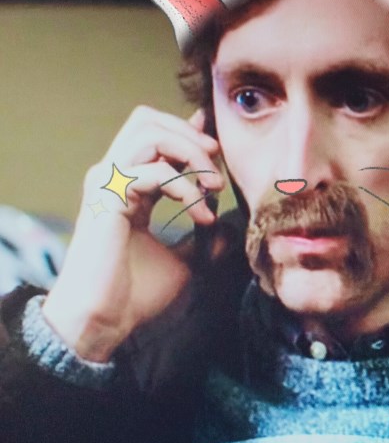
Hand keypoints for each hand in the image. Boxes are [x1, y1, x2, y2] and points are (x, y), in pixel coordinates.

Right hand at [42, 106, 224, 361]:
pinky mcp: (107, 198)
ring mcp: (107, 184)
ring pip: (149, 133)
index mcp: (129, 186)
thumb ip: (202, 236)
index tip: (220, 151)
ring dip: (190, 153)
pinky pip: (153, 171)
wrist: (105, 321)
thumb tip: (229, 223)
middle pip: (148, 120)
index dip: (189, 134)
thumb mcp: (185, 260)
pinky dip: (185, 188)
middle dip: (191, 137)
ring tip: (213, 186)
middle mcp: (114, 177)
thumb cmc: (137, 294)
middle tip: (217, 170)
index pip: (154, 136)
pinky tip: (201, 214)